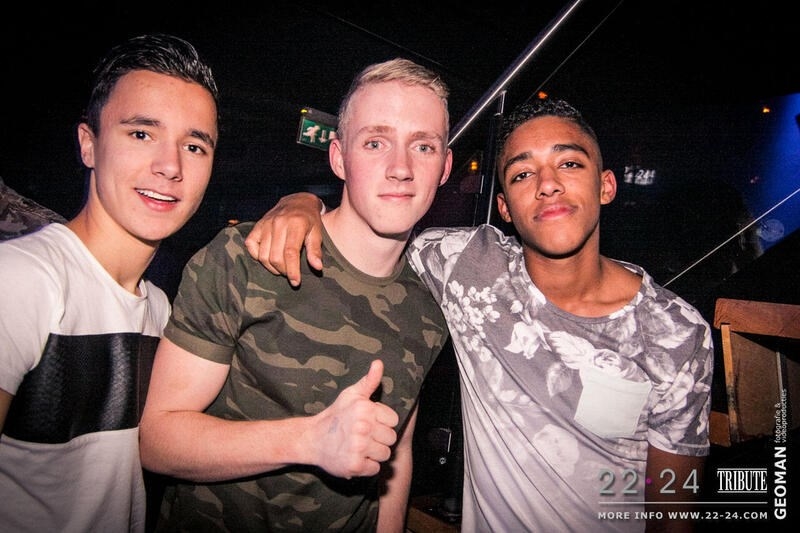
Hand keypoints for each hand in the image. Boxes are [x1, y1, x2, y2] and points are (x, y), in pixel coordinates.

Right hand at [245, 192, 324, 286]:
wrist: (297, 201)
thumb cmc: (309, 220)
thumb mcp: (317, 233)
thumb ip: (315, 250)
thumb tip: (317, 268)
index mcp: (295, 224)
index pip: (290, 253)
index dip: (292, 270)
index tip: (296, 282)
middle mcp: (278, 223)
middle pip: (275, 257)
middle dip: (283, 271)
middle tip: (290, 273)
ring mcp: (265, 224)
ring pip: (263, 255)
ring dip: (271, 267)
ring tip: (281, 268)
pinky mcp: (257, 226)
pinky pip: (251, 246)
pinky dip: (258, 256)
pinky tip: (268, 258)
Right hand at [311, 360, 398, 478]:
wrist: (312, 439)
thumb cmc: (336, 415)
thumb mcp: (351, 394)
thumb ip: (369, 381)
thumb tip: (379, 363)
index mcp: (365, 409)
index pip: (393, 420)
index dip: (382, 423)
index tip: (370, 423)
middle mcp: (363, 427)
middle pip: (391, 438)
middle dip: (380, 438)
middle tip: (364, 437)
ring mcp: (359, 447)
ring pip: (385, 454)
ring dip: (374, 453)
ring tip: (360, 447)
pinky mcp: (355, 465)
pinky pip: (375, 469)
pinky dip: (367, 467)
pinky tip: (356, 458)